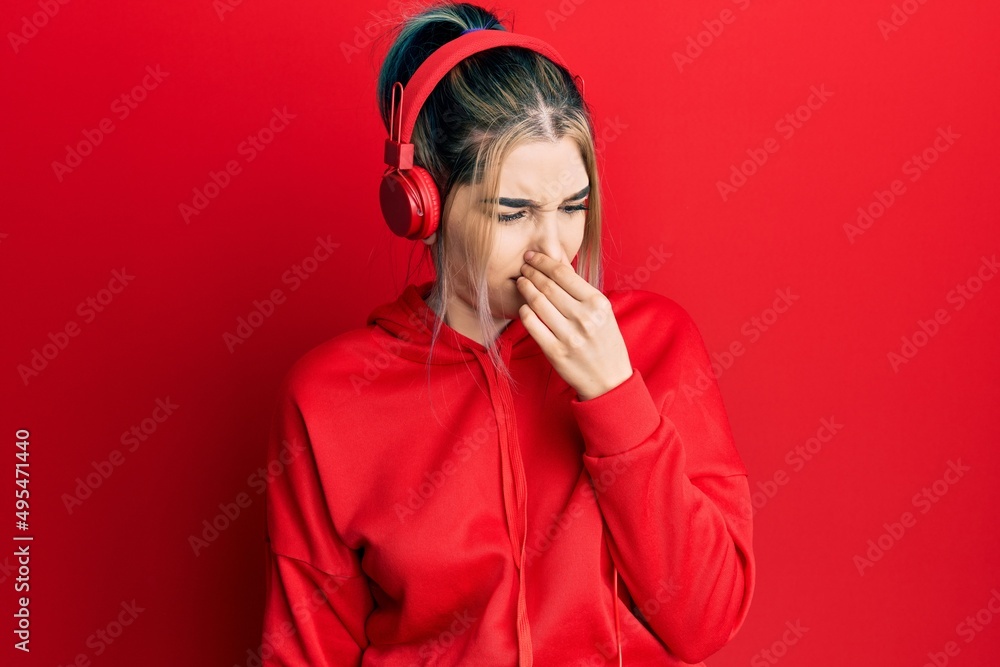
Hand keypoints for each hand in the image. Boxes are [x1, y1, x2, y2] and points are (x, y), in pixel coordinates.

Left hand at [516, 250, 632, 400]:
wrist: (609, 380)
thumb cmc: (605, 342)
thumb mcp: (602, 312)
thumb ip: (580, 289)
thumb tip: (557, 263)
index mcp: (598, 303)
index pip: (564, 274)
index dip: (543, 261)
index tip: (532, 256)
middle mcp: (584, 318)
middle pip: (548, 286)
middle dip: (531, 271)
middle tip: (523, 266)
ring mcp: (569, 336)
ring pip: (538, 303)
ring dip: (526, 288)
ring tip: (521, 281)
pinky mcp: (555, 352)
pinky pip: (533, 325)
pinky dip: (525, 312)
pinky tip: (524, 306)